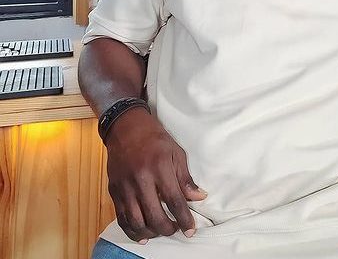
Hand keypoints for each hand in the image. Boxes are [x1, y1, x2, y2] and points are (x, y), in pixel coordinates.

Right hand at [104, 107, 207, 243]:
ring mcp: (125, 187)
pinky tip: (142, 233)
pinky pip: (122, 218)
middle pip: (155, 215)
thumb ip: (186, 178)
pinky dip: (132, 230)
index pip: (174, 200)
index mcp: (160, 167)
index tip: (190, 230)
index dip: (184, 218)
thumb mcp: (176, 153)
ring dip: (151, 232)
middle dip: (168, 228)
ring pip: (137, 221)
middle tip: (175, 229)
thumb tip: (199, 197)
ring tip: (160, 231)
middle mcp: (141, 179)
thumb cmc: (155, 139)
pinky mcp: (114, 191)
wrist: (126, 128)